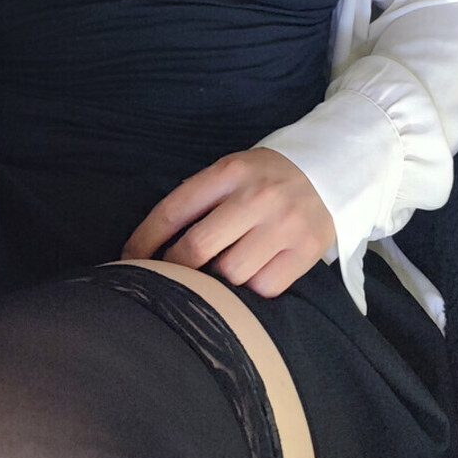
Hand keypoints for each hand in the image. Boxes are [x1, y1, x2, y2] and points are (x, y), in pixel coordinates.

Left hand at [122, 149, 335, 297]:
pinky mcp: (307, 250)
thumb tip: (155, 243)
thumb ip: (200, 198)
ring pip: (231, 274)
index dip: (144, 240)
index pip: (174, 210)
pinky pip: (264, 287)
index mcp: (229, 171)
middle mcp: (256, 196)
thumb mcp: (231, 170)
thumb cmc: (265, 177)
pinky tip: (255, 271)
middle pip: (197, 248)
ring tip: (223, 268)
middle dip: (174, 268)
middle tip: (169, 275)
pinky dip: (253, 287)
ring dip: (219, 279)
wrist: (328, 170)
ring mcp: (284, 224)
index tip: (129, 260)